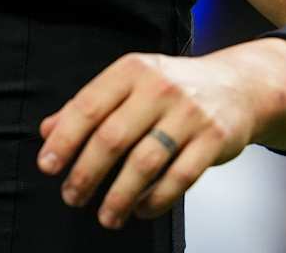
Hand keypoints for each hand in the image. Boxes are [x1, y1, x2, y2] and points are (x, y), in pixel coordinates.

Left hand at [36, 51, 258, 229]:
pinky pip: (179, 177)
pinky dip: (156, 200)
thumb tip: (47, 130)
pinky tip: (141, 209)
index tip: (48, 166)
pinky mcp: (214, 138)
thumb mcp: (130, 83)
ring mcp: (189, 113)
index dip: (64, 140)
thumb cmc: (174, 88)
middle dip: (86, 173)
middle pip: (112, 138)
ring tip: (106, 215)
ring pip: (145, 163)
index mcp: (132, 70)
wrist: (237, 86)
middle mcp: (160, 87)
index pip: (88, 106)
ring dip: (119, 196)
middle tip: (72, 196)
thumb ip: (89, 105)